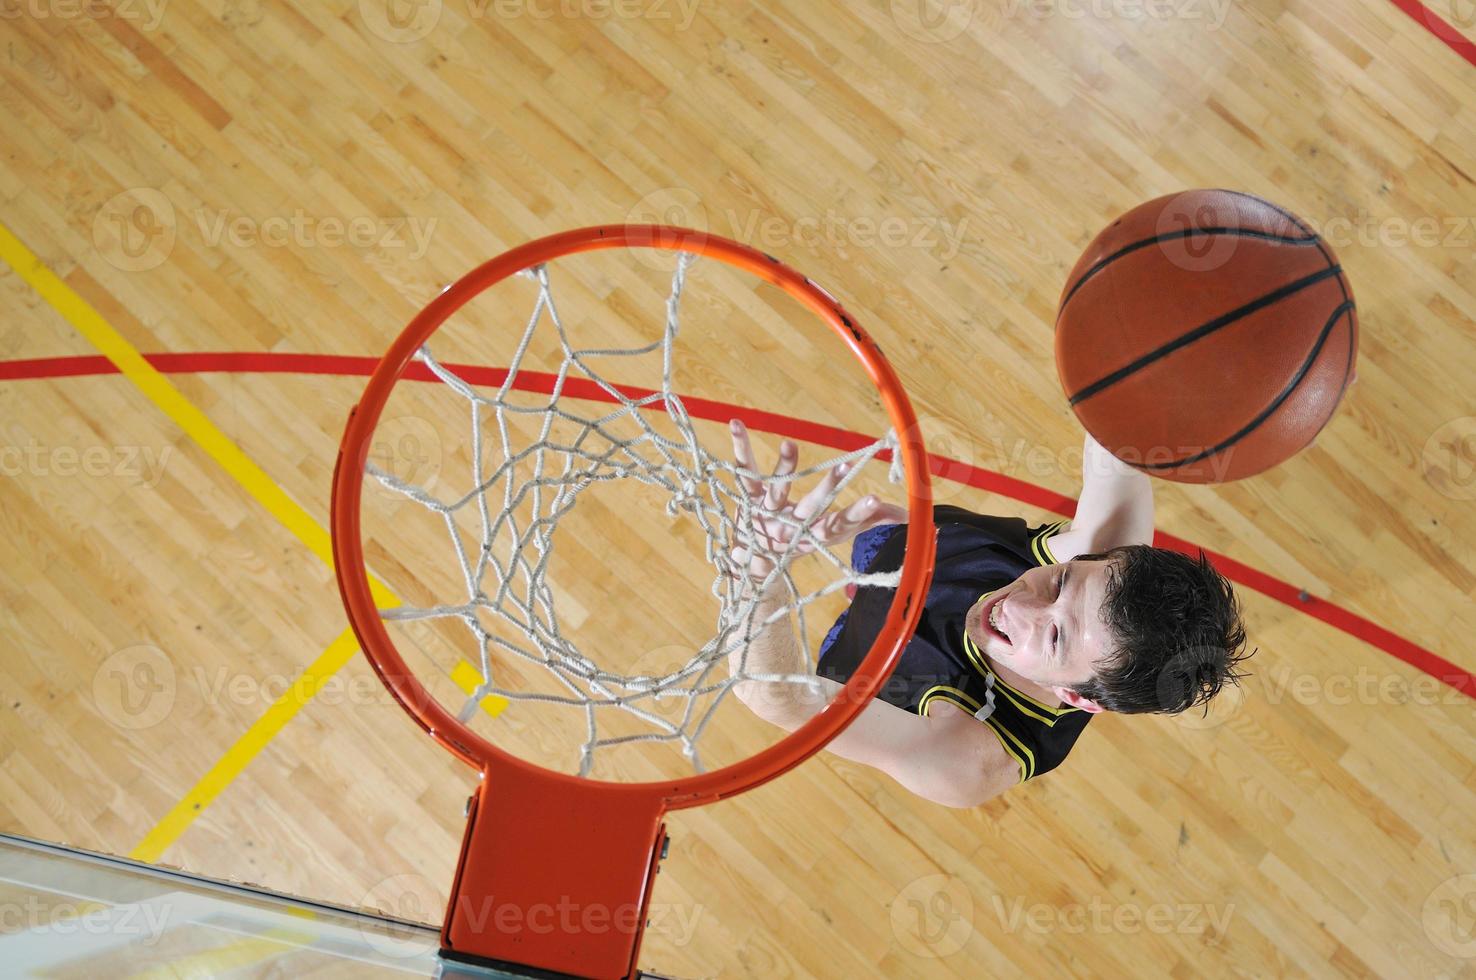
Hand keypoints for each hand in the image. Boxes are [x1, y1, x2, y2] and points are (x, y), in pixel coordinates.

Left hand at [728, 418, 904, 581]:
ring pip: (777, 489)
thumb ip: (870, 520)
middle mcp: (792, 526)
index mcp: (816, 535)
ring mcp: (767, 513)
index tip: (876, 500)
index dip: (859, 514)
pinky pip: (744, 471)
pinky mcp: (747, 499)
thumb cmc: (802, 540)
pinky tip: (737, 423)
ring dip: (785, 467)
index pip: (842, 524)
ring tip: (790, 444)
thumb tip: (909, 514)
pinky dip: (741, 447)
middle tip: (845, 467)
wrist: (754, 564)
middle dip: (828, 488)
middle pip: (813, 507)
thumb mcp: (836, 533)